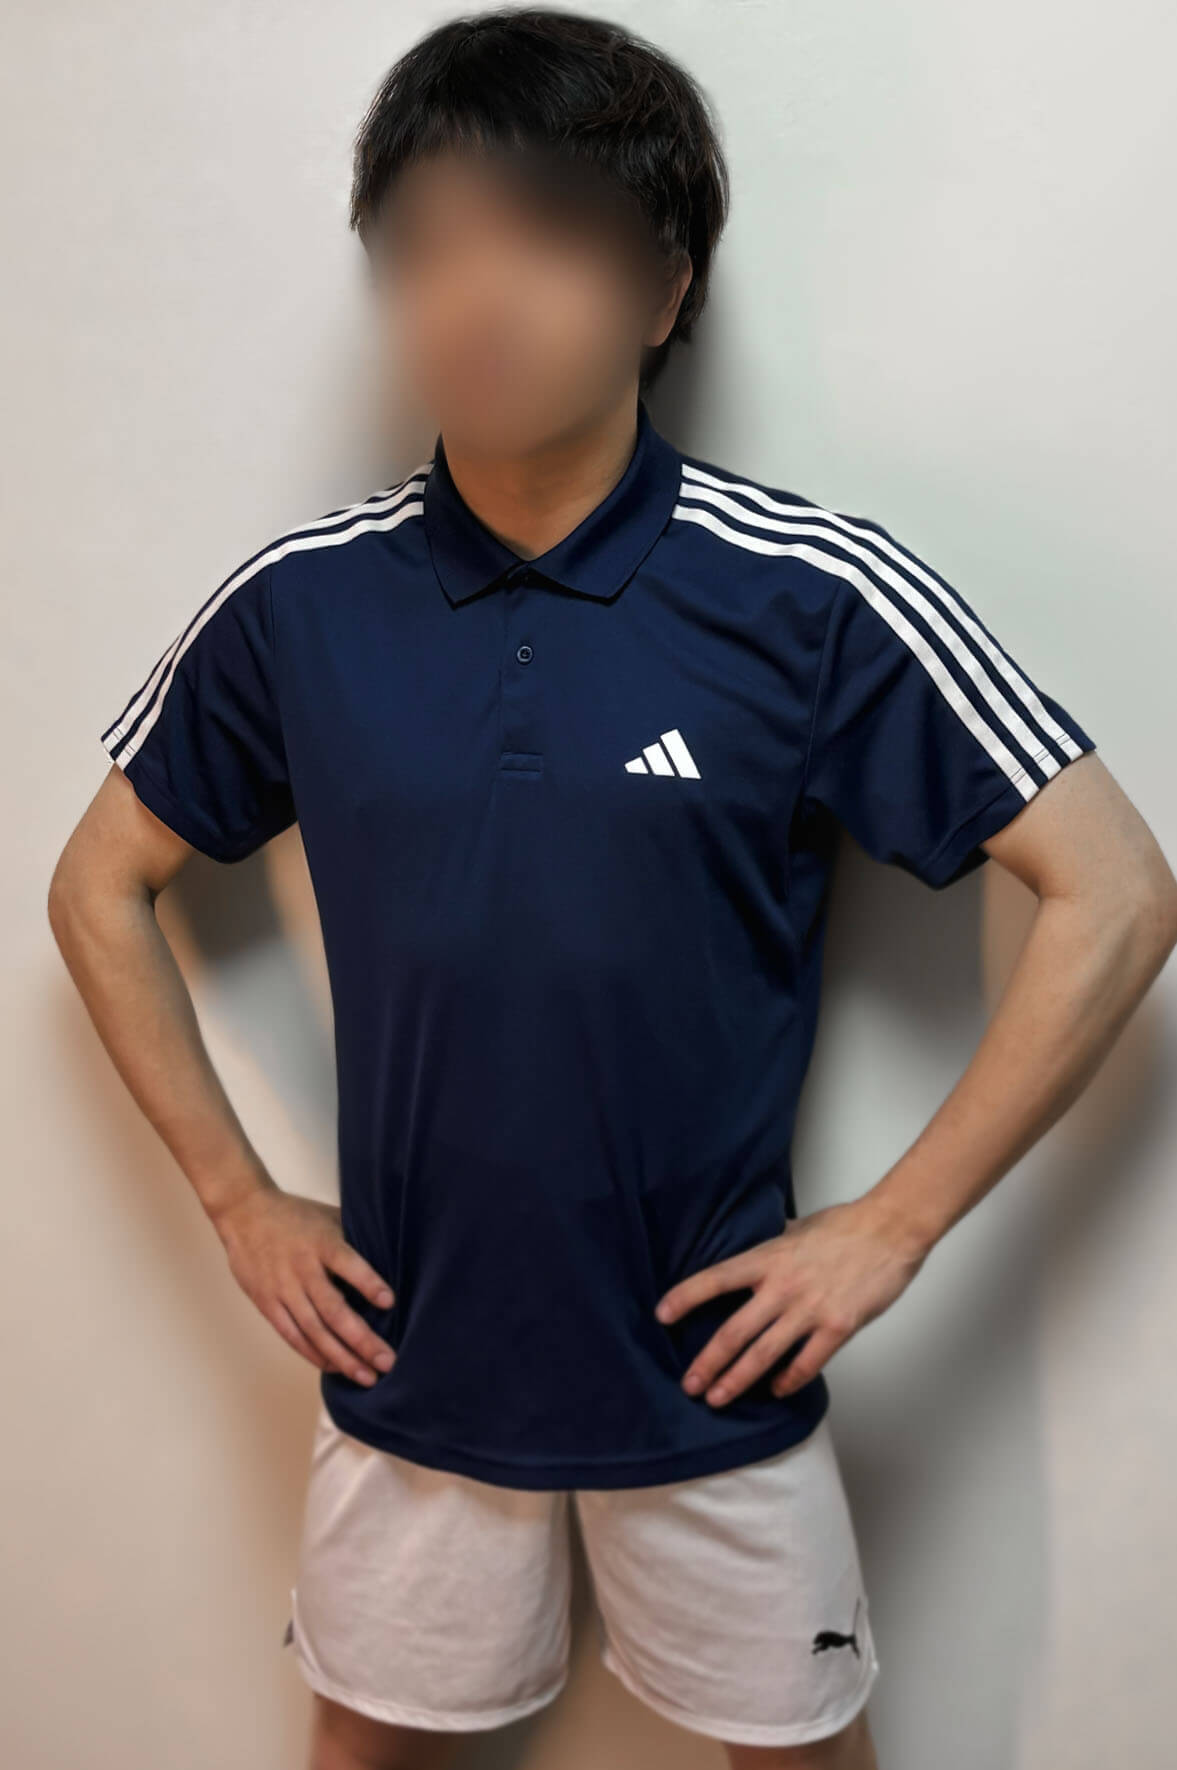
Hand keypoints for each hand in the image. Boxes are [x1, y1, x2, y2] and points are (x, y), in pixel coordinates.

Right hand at [213, 1186, 396, 1384]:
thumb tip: (392, 1258)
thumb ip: (354, 1239)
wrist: (244, 1213)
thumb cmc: (296, 1215)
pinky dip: (314, 1354)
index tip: (390, 1301)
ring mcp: (283, 1289)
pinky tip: (335, 1367)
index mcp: (321, 1243)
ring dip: (342, 1357)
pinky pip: (292, 1335)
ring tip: (367, 1377)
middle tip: (387, 1362)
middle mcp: (302, 1269)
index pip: (347, 1264)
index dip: (368, 1283)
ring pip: (314, 1331)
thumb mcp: (328, 1216)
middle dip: (362, 1340)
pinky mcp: (267, 1304)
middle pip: (334, 1310)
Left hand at [654, 1196, 928, 1405]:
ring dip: (737, 1380)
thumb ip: (772, 1245)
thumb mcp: (797, 1228)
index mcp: (768, 1258)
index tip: (662, 1315)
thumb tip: (752, 1251)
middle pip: (733, 1331)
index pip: (715, 1279)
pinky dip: (789, 1380)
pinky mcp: (838, 1327)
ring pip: (763, 1355)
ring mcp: (810, 1310)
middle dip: (707, 1362)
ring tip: (717, 1398)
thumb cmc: (845, 1225)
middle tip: (689, 1384)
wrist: (890, 1229)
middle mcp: (782, 1287)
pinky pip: (807, 1363)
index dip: (685, 1298)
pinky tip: (777, 1390)